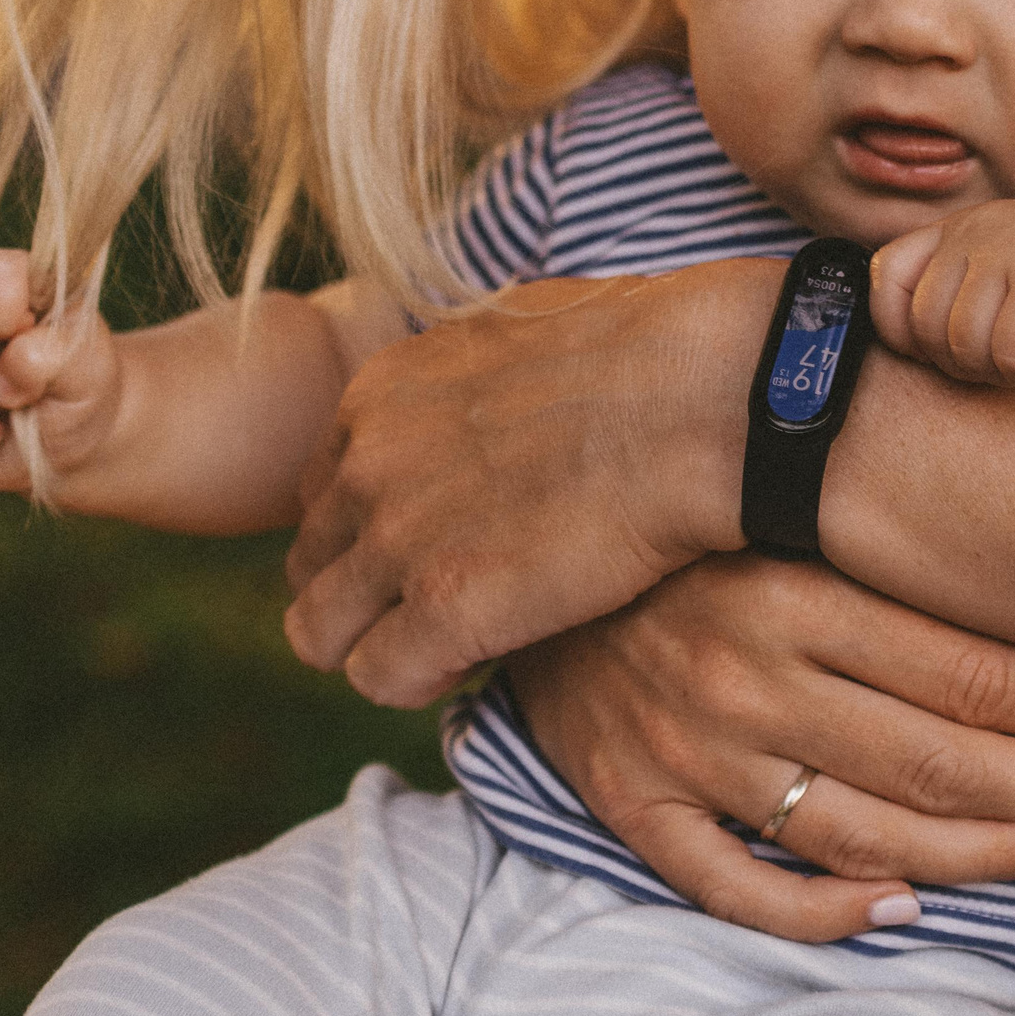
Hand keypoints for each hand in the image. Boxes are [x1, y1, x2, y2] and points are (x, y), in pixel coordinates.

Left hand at [284, 260, 781, 707]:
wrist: (704, 398)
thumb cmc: (647, 357)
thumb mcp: (514, 334)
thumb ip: (464, 379)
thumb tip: (481, 396)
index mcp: (379, 394)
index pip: (322, 490)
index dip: (374, 529)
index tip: (438, 543)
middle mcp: (366, 465)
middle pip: (310, 562)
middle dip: (364, 592)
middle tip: (443, 601)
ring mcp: (397, 540)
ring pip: (319, 633)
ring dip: (378, 645)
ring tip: (454, 643)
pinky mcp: (447, 609)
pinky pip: (378, 677)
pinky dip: (420, 680)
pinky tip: (477, 662)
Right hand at [508, 554, 1014, 942]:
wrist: (517, 538)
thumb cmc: (679, 509)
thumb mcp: (777, 490)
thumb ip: (886, 521)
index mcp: (792, 585)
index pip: (968, 670)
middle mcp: (744, 673)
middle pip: (938, 761)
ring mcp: (688, 747)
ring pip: (863, 837)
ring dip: (985, 857)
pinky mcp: (634, 800)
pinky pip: (737, 887)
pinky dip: (826, 916)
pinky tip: (903, 917)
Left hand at [871, 200, 1014, 388]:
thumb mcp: (1006, 276)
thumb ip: (952, 292)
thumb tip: (888, 340)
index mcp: (962, 228)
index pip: (885, 279)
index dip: (905, 329)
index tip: (950, 345)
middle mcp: (980, 231)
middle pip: (925, 329)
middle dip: (966, 362)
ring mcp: (1013, 253)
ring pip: (965, 350)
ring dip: (1008, 369)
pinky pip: (1014, 360)